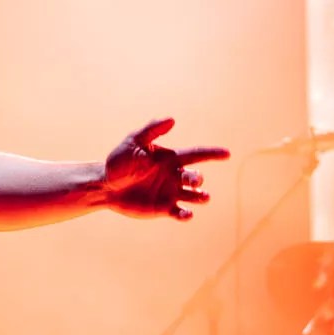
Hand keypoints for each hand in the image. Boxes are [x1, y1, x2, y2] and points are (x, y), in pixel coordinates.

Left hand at [103, 118, 228, 220]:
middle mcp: (174, 176)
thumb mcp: (133, 141)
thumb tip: (172, 119)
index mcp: (171, 159)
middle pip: (196, 177)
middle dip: (198, 179)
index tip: (227, 153)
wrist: (105, 185)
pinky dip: (187, 215)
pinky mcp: (163, 208)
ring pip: (195, 196)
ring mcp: (170, 193)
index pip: (196, 154)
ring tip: (202, 196)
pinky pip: (181, 213)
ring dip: (201, 197)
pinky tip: (186, 214)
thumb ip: (152, 130)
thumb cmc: (119, 161)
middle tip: (192, 181)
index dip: (212, 154)